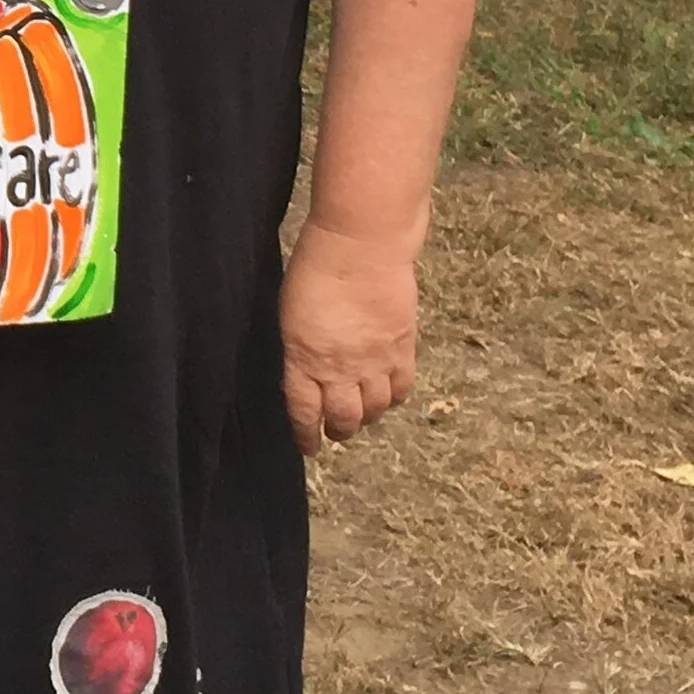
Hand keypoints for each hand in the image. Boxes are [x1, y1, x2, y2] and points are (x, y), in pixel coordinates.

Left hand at [280, 217, 418, 454]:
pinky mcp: (403, 349)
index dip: (306, 435)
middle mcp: (340, 370)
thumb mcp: (290, 315)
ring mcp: (375, 362)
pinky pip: (402, 389)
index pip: (304, 412)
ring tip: (363, 413)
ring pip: (376, 409)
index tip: (308, 447)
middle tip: (337, 431)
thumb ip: (298, 350)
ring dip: (368, 416)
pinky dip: (395, 398)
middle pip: (344, 418)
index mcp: (304, 360)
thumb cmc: (314, 269)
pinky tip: (389, 394)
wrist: (361, 246)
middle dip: (339, 430)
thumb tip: (304, 372)